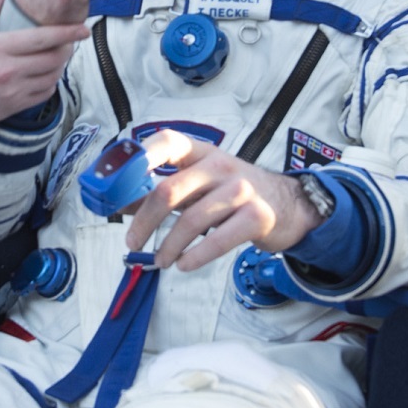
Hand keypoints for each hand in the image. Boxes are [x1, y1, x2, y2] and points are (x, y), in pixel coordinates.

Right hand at [0, 0, 86, 172]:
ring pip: (53, 76)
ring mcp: (13, 91)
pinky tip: (45, 74)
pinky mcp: (15, 107)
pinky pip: (45, 93)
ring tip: (57, 55)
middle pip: (54, 57)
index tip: (83, 28)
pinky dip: (50, 82)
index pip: (42, 37)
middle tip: (68, 40)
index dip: (67, 32)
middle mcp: (8, 70)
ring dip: (60, 65)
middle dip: (67, 47)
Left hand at [123, 129, 319, 271]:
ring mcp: (242, 190)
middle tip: (132, 242)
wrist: (290, 206)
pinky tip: (184, 264)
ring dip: (168, 246)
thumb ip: (166, 190)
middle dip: (144, 221)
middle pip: (170, 191)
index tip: (118, 177)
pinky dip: (195, 256)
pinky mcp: (257, 216)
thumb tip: (120, 202)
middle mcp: (222, 166)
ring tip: (161, 261)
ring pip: (191, 220)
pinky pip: (218, 240)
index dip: (142, 156)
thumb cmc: (235, 194)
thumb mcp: (203, 183)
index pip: (169, 142)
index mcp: (204, 153)